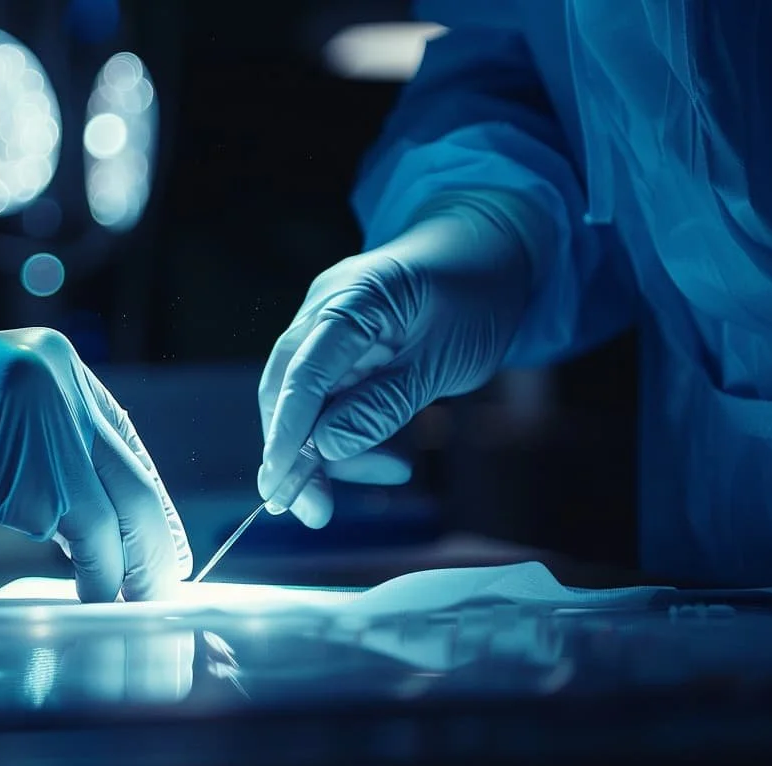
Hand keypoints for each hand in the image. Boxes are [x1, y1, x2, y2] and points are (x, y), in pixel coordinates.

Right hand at [0, 235, 190, 602]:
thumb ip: (25, 445)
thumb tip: (70, 510)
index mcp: (49, 362)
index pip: (120, 441)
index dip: (143, 500)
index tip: (160, 544)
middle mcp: (57, 379)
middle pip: (130, 476)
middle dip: (153, 541)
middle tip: (164, 587)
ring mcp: (38, 415)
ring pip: (109, 508)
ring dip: (126, 566)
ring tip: (133, 602)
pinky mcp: (12, 459)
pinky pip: (71, 527)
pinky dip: (90, 570)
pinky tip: (95, 596)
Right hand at [258, 194, 535, 527]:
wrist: (492, 247)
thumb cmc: (477, 292)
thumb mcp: (444, 359)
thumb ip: (383, 405)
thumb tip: (327, 448)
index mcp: (351, 299)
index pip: (302, 373)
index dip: (286, 433)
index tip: (279, 486)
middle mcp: (325, 309)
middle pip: (288, 390)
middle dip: (297, 454)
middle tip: (316, 511)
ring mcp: (329, 326)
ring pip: (309, 401)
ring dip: (333, 449)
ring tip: (391, 471)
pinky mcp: (342, 345)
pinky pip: (332, 396)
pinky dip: (351, 430)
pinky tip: (389, 455)